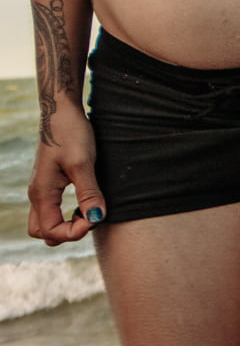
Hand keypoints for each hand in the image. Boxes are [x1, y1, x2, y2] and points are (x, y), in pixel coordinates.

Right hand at [26, 109, 102, 244]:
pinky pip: (51, 210)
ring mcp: (41, 189)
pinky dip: (66, 214)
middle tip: (90, 218)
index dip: (74, 232)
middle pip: (42, 232)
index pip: (50, 231)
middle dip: (66, 233)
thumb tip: (96, 219)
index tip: (95, 218)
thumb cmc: (71, 134)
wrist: (61, 112)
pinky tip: (85, 202)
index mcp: (41, 193)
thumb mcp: (83, 163)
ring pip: (45, 222)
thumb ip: (88, 193)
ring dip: (65, 225)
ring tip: (88, 210)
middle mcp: (36, 194)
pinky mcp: (48, 183)